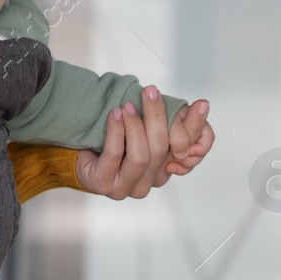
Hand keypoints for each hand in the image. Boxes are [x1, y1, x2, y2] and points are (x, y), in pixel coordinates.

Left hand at [75, 86, 213, 198]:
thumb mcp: (147, 125)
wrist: (78, 151)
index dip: (196, 128)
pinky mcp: (103, 184)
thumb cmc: (116, 137)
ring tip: (127, 106)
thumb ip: (171, 118)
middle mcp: (150, 182)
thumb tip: (202, 104)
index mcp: (167, 170)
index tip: (200, 104)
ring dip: (135, 126)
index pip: (191, 152)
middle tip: (150, 92)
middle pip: (163, 149)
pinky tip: (115, 115)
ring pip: (141, 156)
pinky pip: (115, 155)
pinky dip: (116, 131)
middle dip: (158, 117)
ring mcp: (126, 188)